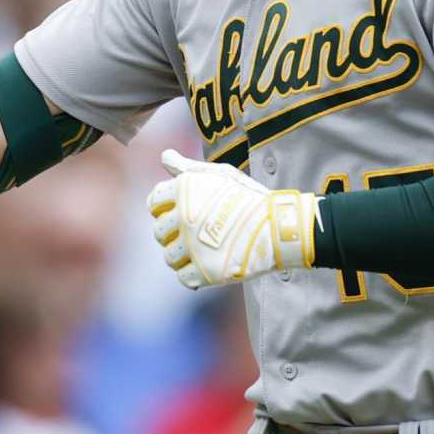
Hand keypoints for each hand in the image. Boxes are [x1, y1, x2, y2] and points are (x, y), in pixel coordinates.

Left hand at [147, 148, 315, 289]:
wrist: (280, 226)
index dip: (164, 209)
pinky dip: (195, 275)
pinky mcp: (205, 270)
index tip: (183, 213)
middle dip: (174, 234)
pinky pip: (184, 278)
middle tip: (198, 234)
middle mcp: (183, 217)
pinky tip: (210, 265)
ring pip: (169, 257)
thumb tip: (164, 156)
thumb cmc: (248, 197)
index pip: (154, 203)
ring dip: (184, 256)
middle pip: (159, 232)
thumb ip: (187, 168)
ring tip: (205, 250)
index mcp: (183, 191)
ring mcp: (193, 245)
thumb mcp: (219, 175)